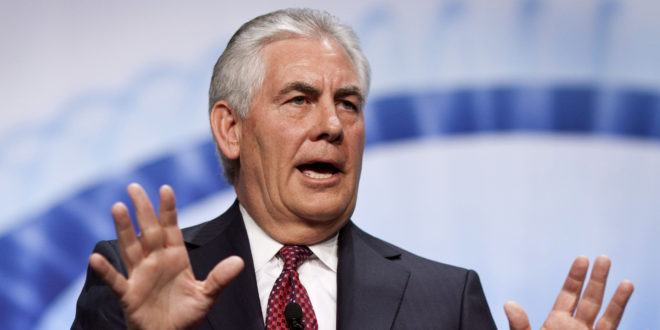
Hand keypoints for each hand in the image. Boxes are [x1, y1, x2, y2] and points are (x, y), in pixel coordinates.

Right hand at [88, 183, 243, 329]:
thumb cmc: (186, 314)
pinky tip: (95, 257)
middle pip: (148, 231)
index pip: (170, 228)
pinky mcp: (129, 294)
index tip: (165, 189)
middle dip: (143, 209)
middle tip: (134, 187)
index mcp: (175, 257)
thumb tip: (239, 262)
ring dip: (123, 229)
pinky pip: (116, 280)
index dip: (168, 210)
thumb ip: (220, 278)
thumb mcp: (207, 296)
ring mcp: (140, 276)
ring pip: (130, 248)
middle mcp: (155, 261)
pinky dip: (106, 270)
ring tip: (117, 208)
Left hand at [504, 255, 632, 329]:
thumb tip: (509, 303)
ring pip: (607, 317)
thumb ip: (520, 325)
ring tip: (627, 281)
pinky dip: (618, 315)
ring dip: (616, 299)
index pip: (568, 295)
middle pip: (590, 300)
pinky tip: (627, 305)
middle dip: (598, 280)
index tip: (583, 259)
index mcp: (557, 323)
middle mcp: (576, 329)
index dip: (575, 278)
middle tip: (604, 258)